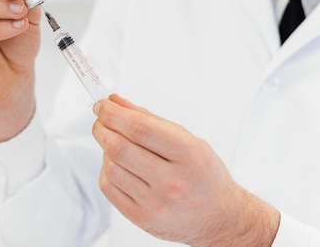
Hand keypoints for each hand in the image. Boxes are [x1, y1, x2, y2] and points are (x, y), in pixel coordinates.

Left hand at [92, 94, 279, 245]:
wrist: (218, 217)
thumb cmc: (203, 174)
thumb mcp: (187, 139)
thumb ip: (148, 119)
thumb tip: (115, 102)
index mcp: (188, 155)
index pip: (138, 128)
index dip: (113, 113)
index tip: (102, 105)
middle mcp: (172, 182)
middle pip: (119, 147)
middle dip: (102, 128)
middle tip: (101, 120)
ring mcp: (156, 204)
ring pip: (111, 167)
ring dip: (105, 149)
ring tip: (116, 145)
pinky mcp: (142, 219)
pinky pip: (109, 188)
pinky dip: (107, 171)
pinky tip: (117, 165)